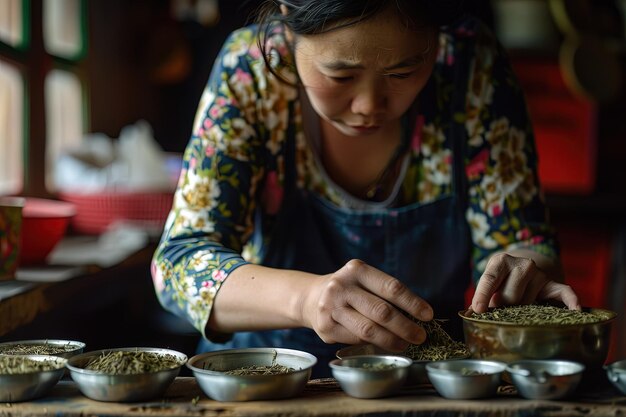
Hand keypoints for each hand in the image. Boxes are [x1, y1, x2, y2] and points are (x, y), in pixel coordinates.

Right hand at [302, 259, 432, 351]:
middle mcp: (341, 286)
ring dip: (392, 340)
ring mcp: (331, 307)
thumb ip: (386, 294)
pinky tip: (383, 345)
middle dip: (405, 327)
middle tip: (420, 337)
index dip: (413, 303)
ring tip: (405, 344)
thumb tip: (418, 316)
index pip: (391, 287)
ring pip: (369, 330)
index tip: (428, 315)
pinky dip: (373, 344)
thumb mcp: (364, 280)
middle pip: (382, 311)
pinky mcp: (326, 327)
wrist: (311, 298)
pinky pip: (356, 340)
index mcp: (356, 270)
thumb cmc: (349, 290)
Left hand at [471, 252, 579, 313]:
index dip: (482, 295)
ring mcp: (539, 274)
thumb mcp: (489, 283)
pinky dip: (570, 301)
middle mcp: (522, 264)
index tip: (477, 309)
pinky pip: (565, 292)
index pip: (490, 279)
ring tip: (518, 306)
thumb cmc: (499, 281)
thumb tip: (474, 314)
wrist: (520, 269)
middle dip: (503, 306)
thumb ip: (484, 296)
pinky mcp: (554, 284)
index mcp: (500, 261)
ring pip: (527, 302)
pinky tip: (576, 311)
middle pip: (510, 296)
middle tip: (502, 307)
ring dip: (520, 310)